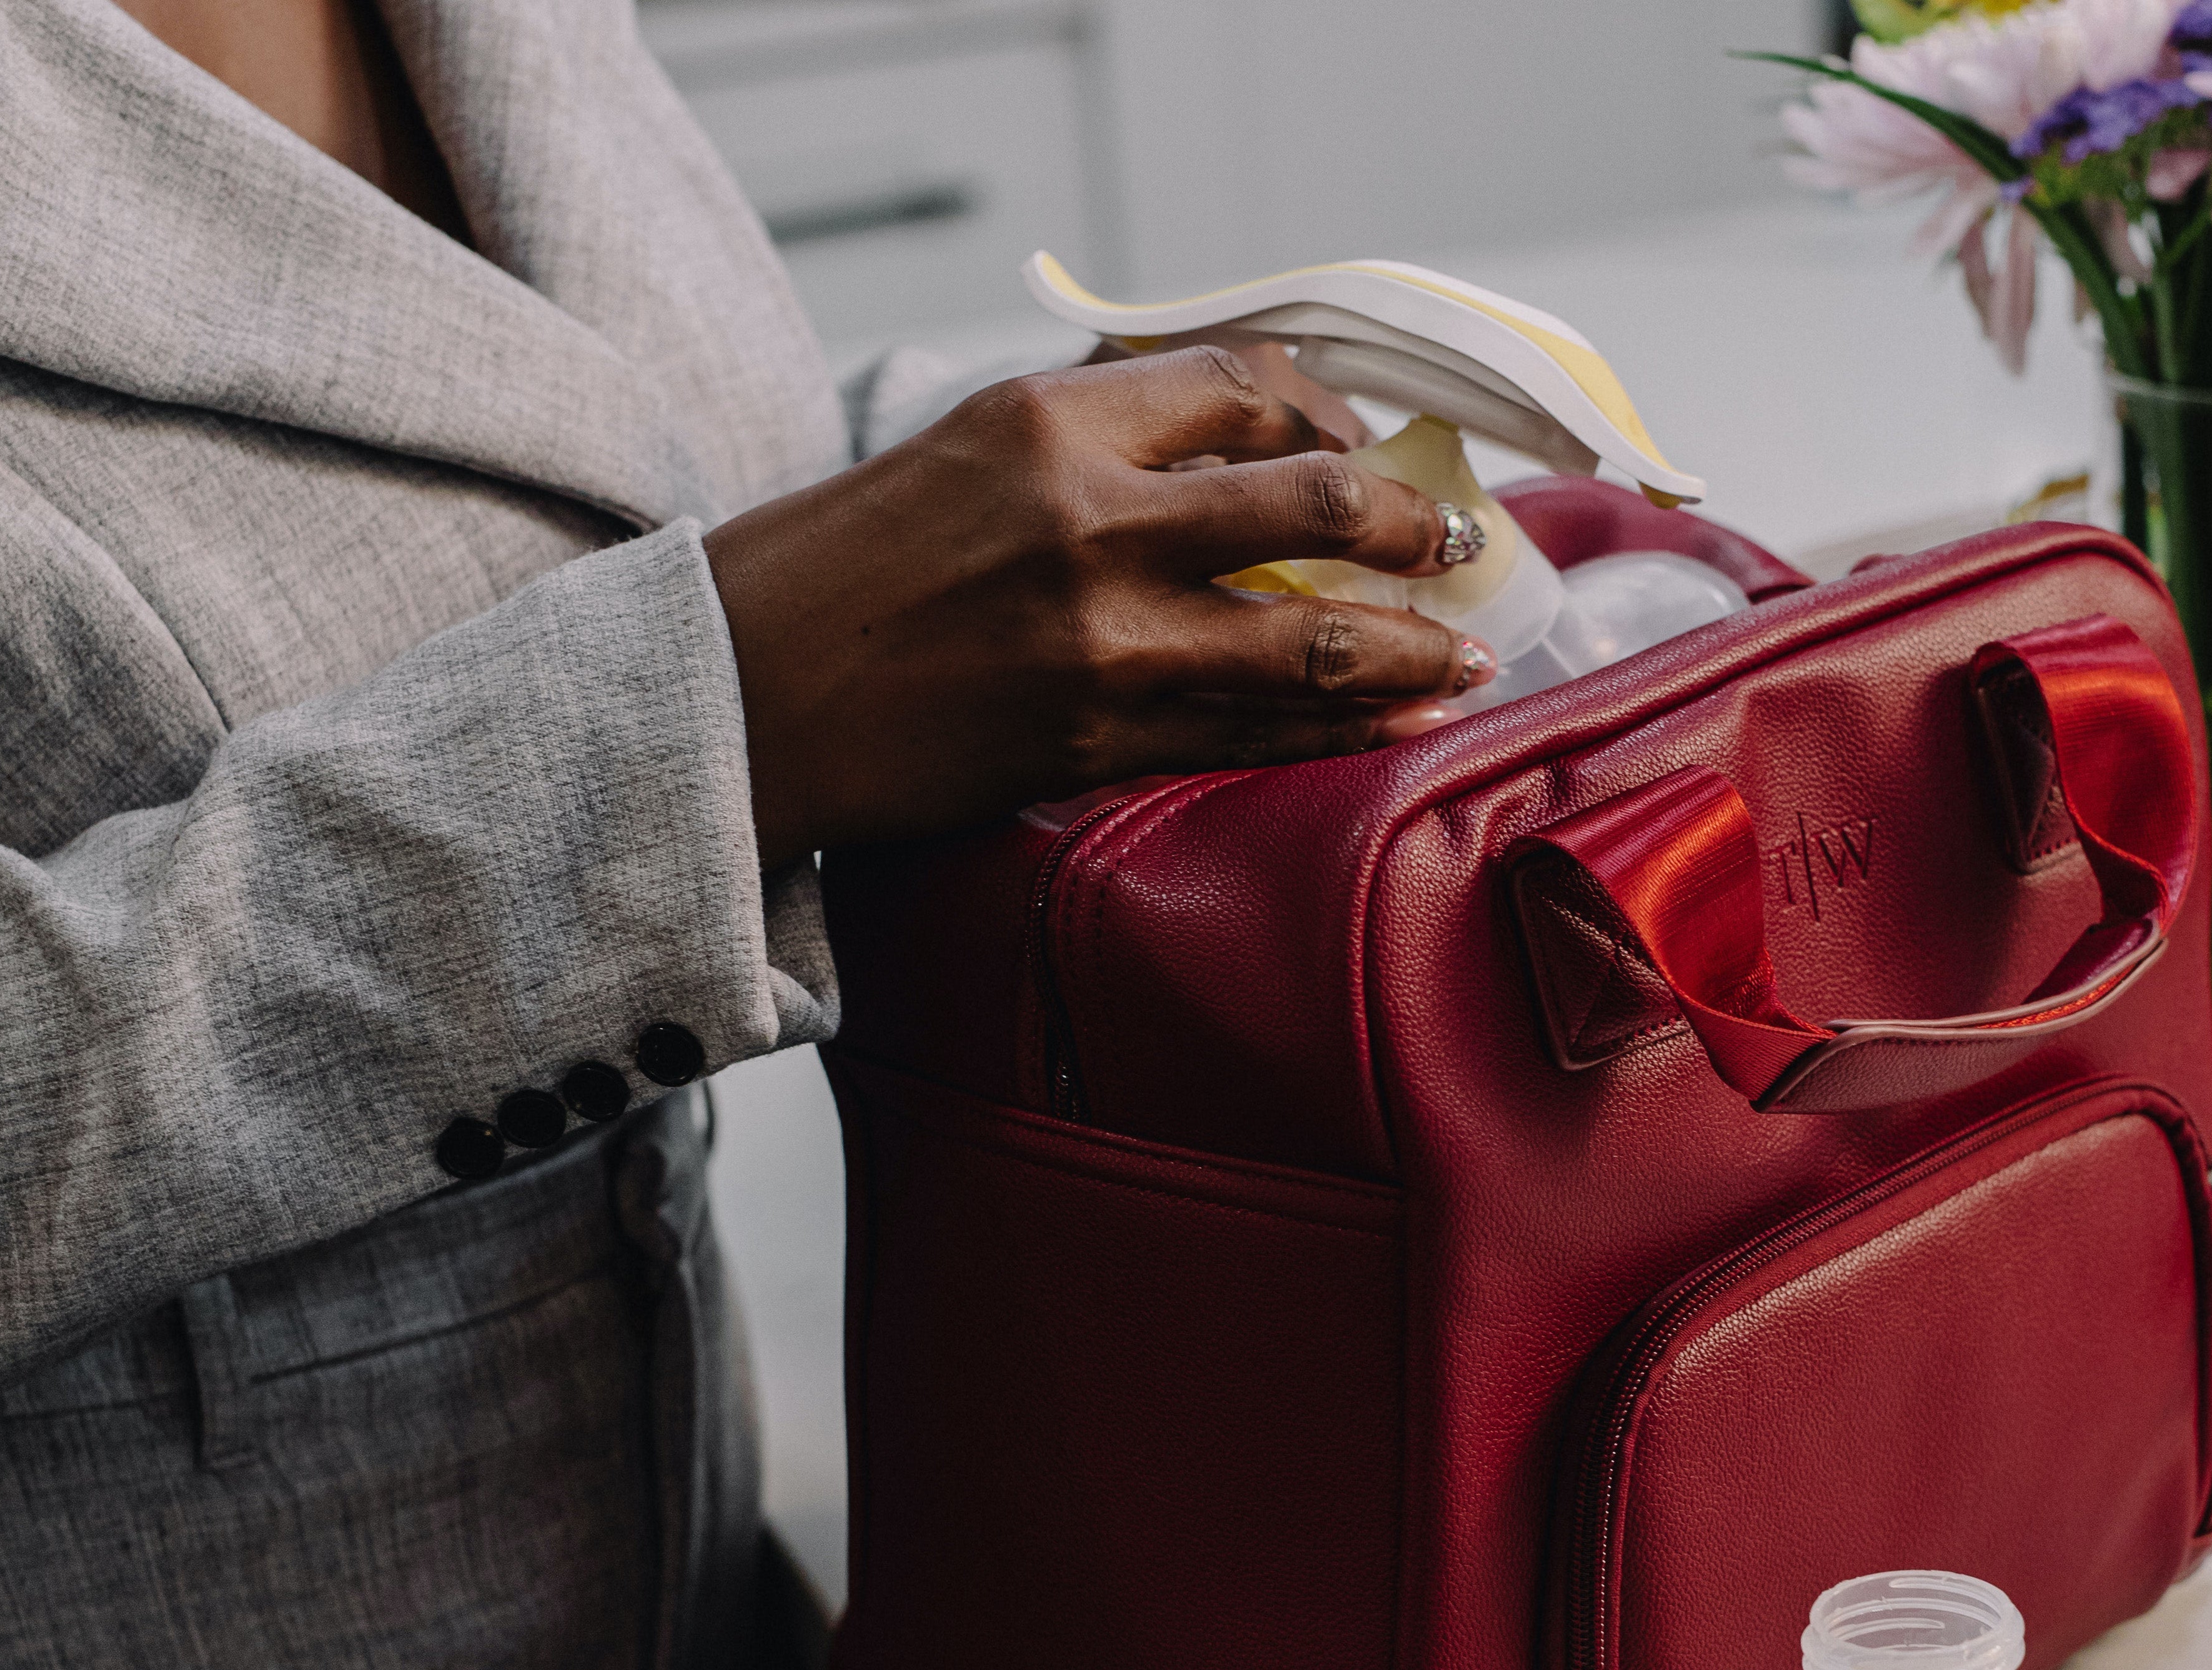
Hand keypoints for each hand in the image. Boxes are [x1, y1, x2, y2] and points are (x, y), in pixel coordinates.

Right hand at [706, 346, 1490, 866]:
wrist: (742, 693)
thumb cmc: (846, 567)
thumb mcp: (969, 450)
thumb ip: (1102, 443)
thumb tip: (1245, 459)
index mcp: (1049, 422)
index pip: (1241, 386)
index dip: (1329, 411)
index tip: (1365, 445)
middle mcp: (1086, 522)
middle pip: (1312, 503)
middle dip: (1411, 525)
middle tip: (1459, 542)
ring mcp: (1098, 641)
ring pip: (1308, 641)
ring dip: (1412, 648)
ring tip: (1470, 655)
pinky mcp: (1094, 741)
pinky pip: (1254, 736)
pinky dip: (1344, 727)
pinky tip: (1403, 718)